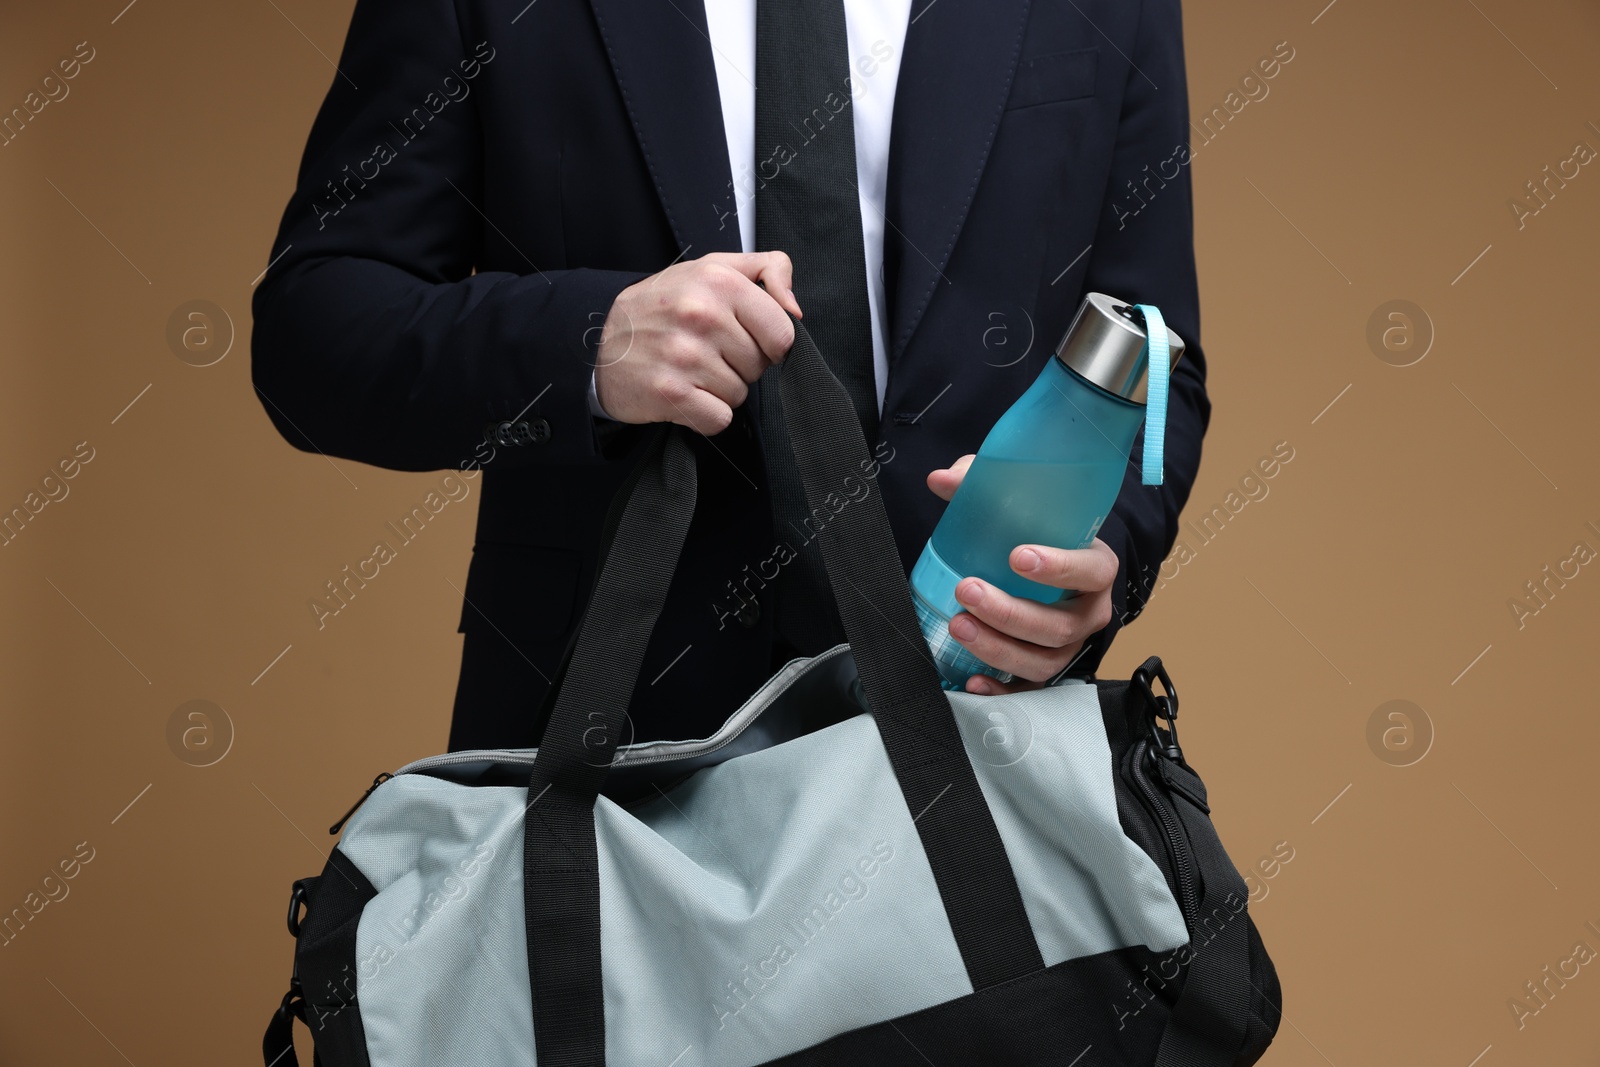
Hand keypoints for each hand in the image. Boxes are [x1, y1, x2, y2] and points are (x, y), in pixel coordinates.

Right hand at [593, 251, 803, 434]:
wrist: (600, 342)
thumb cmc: (664, 305)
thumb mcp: (713, 267)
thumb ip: (767, 270)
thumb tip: (795, 308)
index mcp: (718, 280)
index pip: (782, 332)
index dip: (769, 343)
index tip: (747, 339)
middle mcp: (701, 315)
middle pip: (760, 366)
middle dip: (740, 364)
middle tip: (707, 351)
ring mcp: (684, 355)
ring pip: (740, 394)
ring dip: (721, 389)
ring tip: (691, 369)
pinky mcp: (671, 393)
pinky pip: (719, 419)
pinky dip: (705, 414)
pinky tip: (685, 392)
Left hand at [926, 455, 1117, 694]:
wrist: (1049, 566)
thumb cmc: (1039, 534)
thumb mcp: (1021, 503)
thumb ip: (983, 484)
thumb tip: (941, 480)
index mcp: (1096, 567)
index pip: (1091, 570)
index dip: (1060, 567)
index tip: (1017, 556)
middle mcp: (1089, 612)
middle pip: (1059, 626)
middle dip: (1010, 612)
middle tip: (967, 591)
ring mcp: (1070, 646)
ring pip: (1044, 660)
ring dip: (999, 648)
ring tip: (959, 626)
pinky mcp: (1048, 669)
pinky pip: (1030, 690)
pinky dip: (1002, 691)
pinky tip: (972, 681)